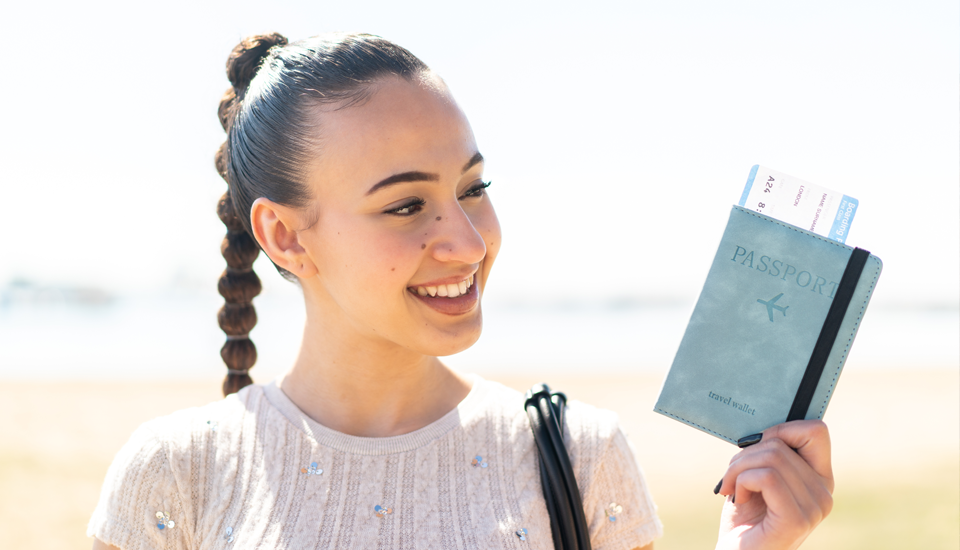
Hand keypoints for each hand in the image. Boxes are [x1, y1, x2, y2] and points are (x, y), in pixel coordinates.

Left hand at [714, 420, 834, 549]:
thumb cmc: (744, 517)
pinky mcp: (797, 520)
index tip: (757, 447)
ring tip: (733, 488)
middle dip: (744, 455)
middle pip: (780, 443)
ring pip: (771, 457)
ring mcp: (814, 508)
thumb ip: (770, 453)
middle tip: (732, 477)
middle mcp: (824, 493)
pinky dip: (742, 482)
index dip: (782, 429)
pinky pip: (766, 477)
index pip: (816, 430)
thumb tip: (762, 428)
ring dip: (738, 469)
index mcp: (820, 478)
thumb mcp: (758, 476)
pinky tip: (738, 499)